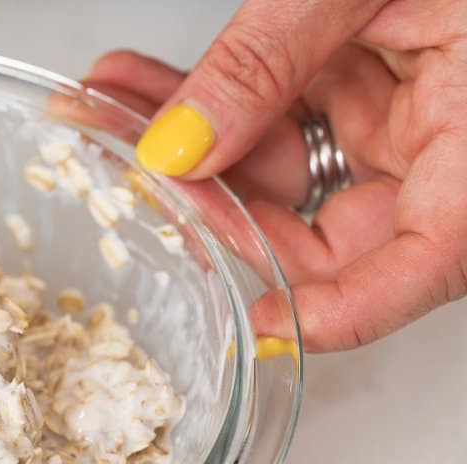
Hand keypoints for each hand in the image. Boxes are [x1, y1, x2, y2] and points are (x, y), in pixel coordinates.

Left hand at [87, 0, 466, 351]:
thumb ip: (272, 59)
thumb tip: (180, 142)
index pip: (414, 272)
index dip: (331, 312)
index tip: (250, 321)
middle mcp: (455, 154)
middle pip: (328, 232)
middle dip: (217, 206)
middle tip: (134, 172)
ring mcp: (419, 123)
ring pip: (294, 174)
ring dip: (197, 146)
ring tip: (113, 110)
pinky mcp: (388, 89)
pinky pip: (295, 117)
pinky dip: (222, 103)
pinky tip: (150, 89)